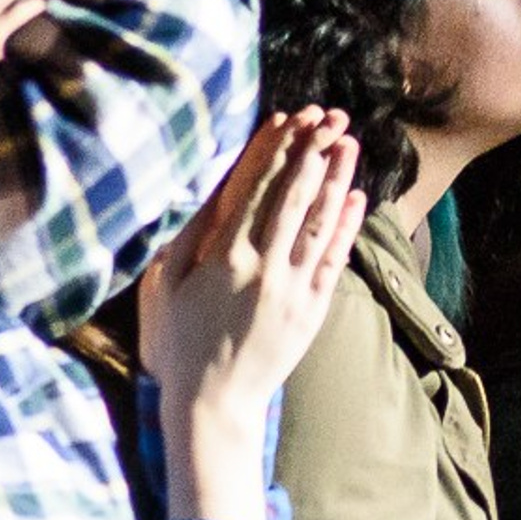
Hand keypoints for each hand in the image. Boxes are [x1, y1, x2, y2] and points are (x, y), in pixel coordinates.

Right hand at [139, 111, 364, 421]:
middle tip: (328, 114)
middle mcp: (264, 267)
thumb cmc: (179, 343)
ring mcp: (293, 289)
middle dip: (312, 150)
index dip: (274, 148)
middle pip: (293, 195)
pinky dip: (346, 226)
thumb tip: (212, 192)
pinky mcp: (312, 310)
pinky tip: (356, 197)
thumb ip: (188, 236)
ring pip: (319, 221)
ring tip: (348, 141)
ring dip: (336, 178)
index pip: (254, 187)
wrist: (214, 405)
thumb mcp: (164, 286)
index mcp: (224, 256)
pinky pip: (334, 260)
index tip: (288, 116)